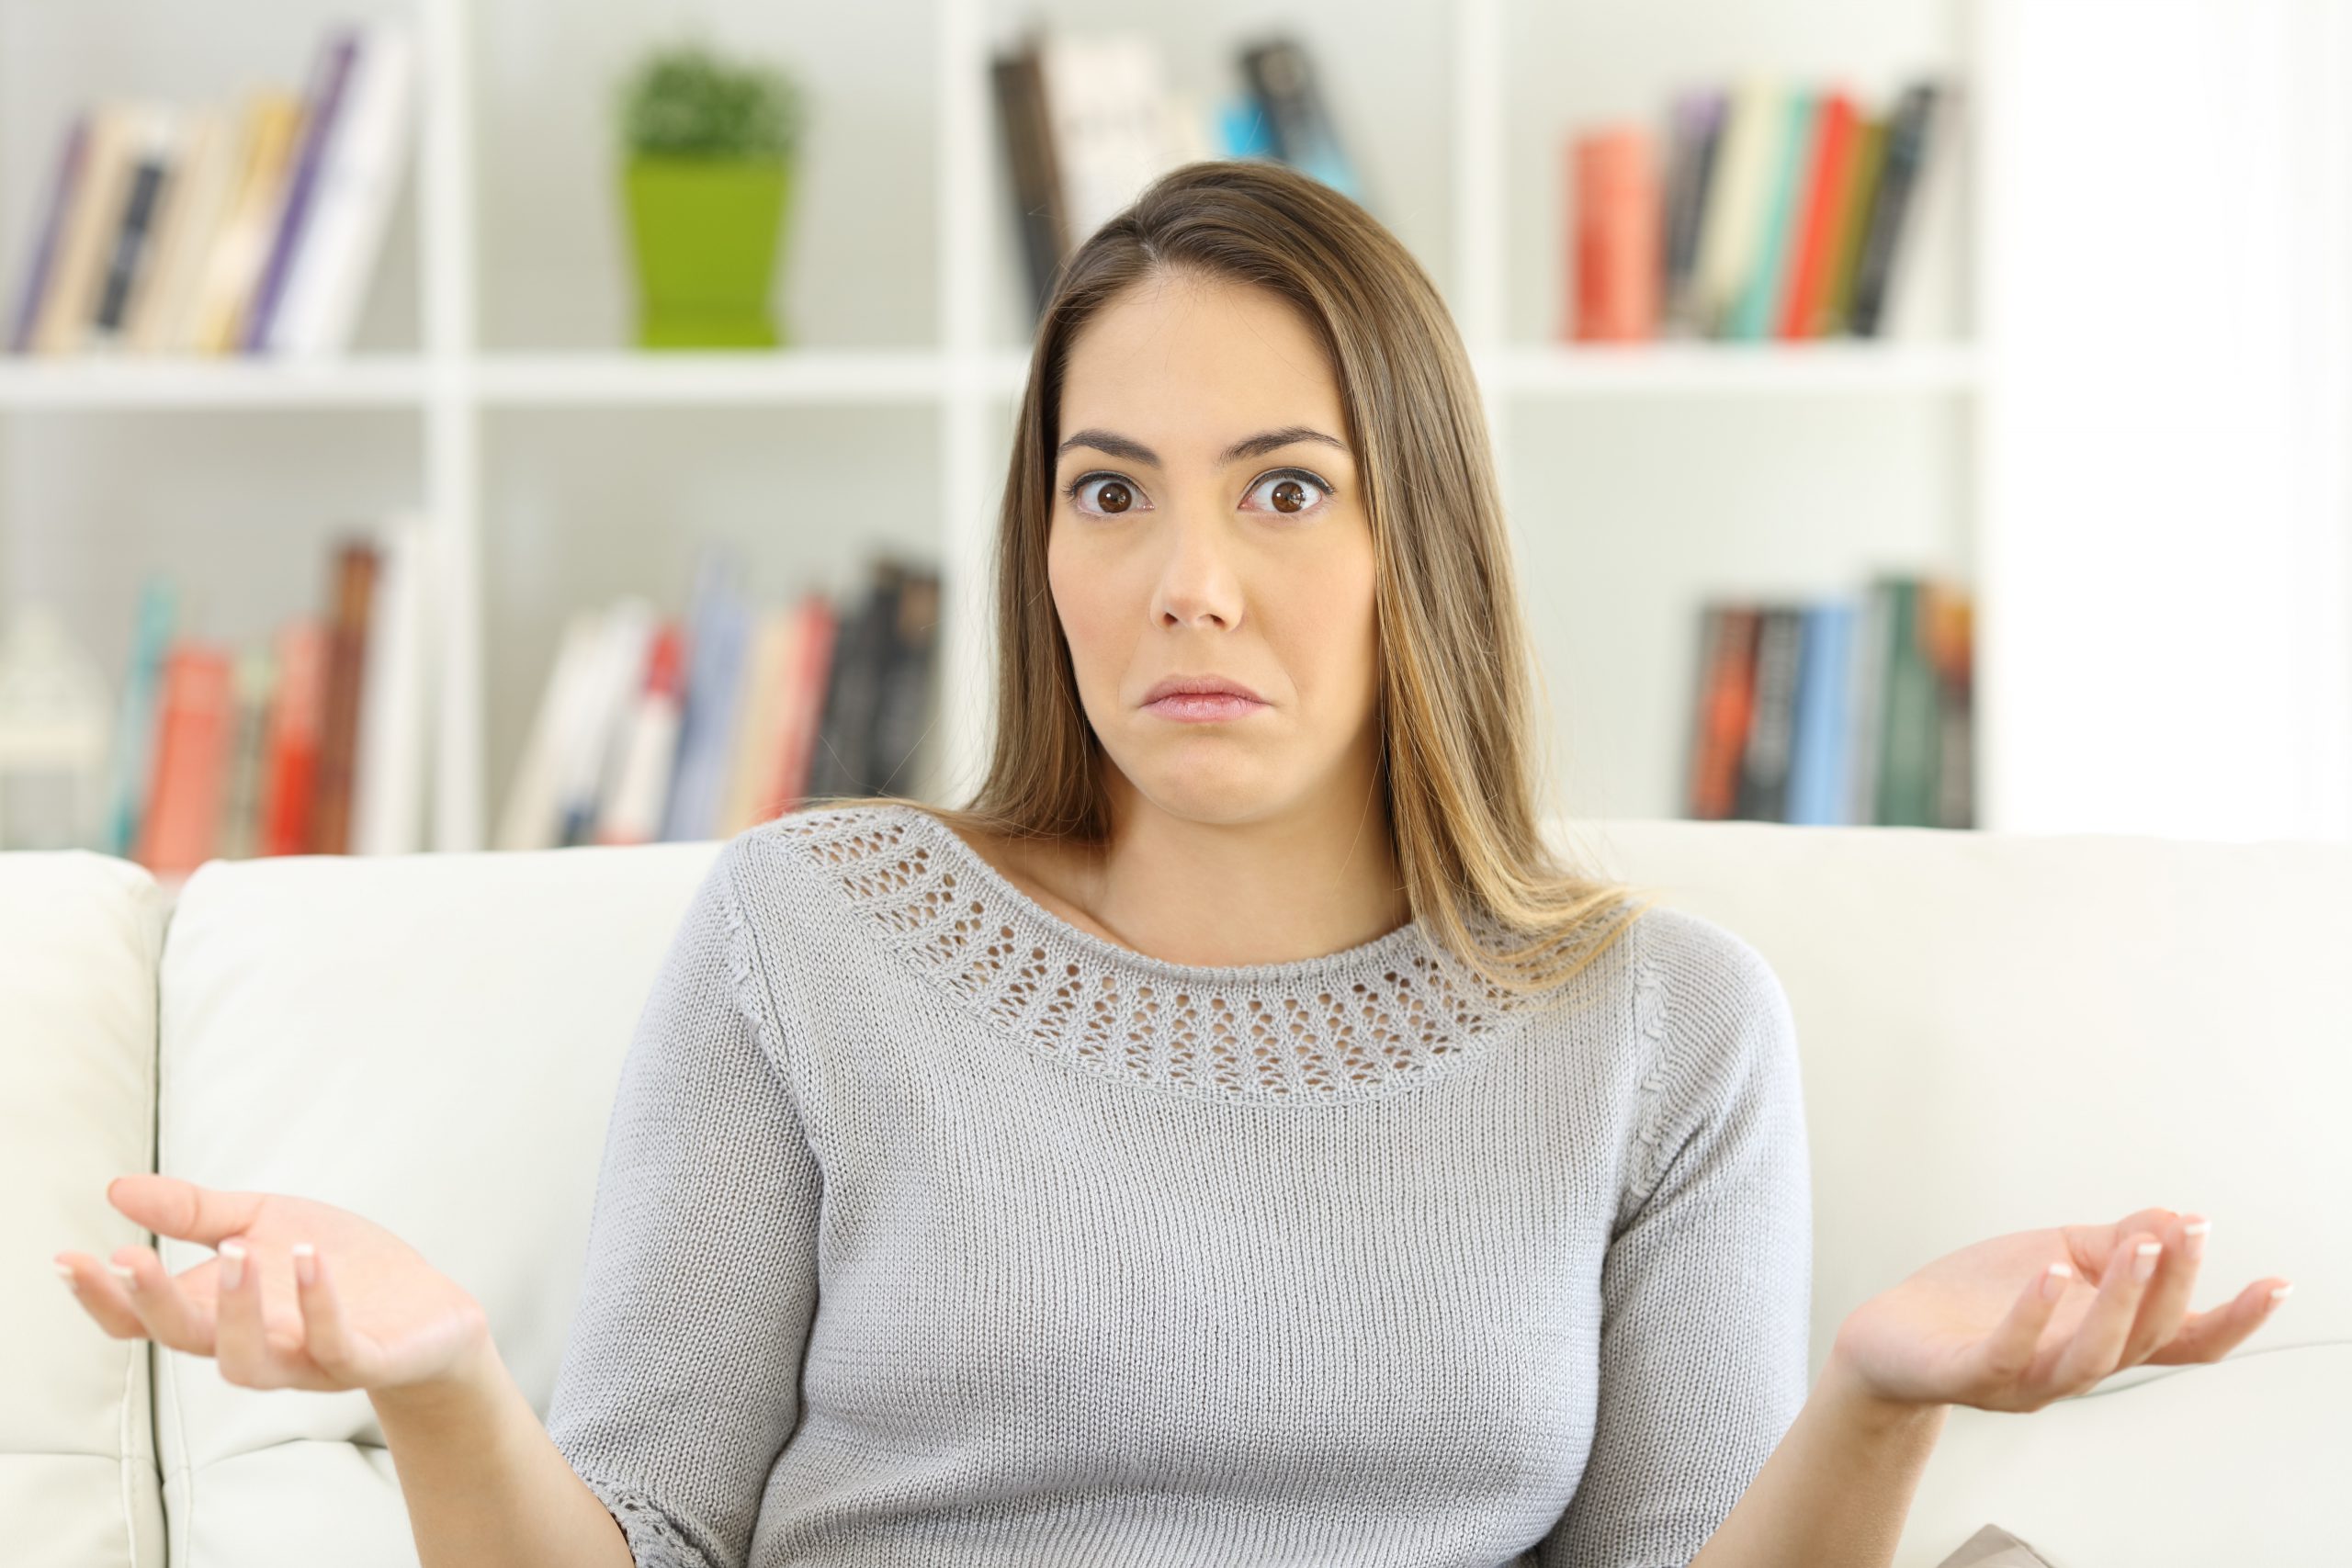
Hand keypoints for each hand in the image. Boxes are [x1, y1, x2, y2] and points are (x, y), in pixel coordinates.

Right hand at [52, 1174, 495, 1398]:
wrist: (431, 1315)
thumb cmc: (341, 1270)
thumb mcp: (268, 1225)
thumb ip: (197, 1213)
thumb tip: (117, 1189)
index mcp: (224, 1313)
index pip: (148, 1321)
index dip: (106, 1300)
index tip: (71, 1259)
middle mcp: (258, 1344)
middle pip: (188, 1341)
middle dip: (155, 1305)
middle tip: (130, 1259)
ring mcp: (310, 1360)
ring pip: (251, 1362)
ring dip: (236, 1311)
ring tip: (233, 1254)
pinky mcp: (368, 1359)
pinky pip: (336, 1346)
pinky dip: (319, 1306)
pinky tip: (309, 1259)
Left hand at [1829, 1206, 2292, 1411]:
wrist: (1892, 1335)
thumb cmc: (1978, 1299)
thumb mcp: (2058, 1255)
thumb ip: (2115, 1241)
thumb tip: (2177, 1216)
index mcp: (2102, 1336)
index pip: (2183, 1340)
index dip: (2233, 1320)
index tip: (2275, 1283)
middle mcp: (2075, 1366)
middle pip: (2145, 1338)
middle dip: (2172, 1284)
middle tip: (2186, 1233)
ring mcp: (2027, 1378)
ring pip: (2091, 1355)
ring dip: (2122, 1300)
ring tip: (2137, 1248)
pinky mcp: (1972, 1374)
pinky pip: (2010, 1350)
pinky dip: (2034, 1314)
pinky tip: (2051, 1275)